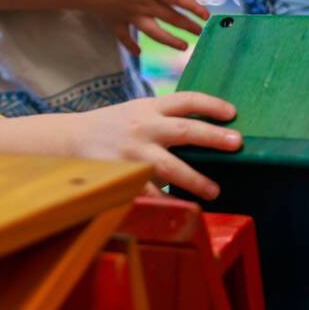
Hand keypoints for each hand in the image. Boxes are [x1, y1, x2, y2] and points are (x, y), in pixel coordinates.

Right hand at [71, 92, 239, 199]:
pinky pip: (148, 191)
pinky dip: (164, 200)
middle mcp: (143, 127)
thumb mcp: (138, 110)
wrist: (71, 139)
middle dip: (212, 137)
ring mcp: (134, 153)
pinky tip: (181, 209)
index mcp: (150, 107)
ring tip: (214, 190)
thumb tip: (207, 126)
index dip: (211, 104)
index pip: (186, 100)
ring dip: (194, 179)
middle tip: (237, 144)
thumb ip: (166, 116)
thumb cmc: (113, 125)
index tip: (233, 113)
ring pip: (169, 167)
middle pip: (184, 130)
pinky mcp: (123, 175)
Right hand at [82, 0, 208, 54]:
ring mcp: (130, 15)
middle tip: (201, 32)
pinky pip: (125, 37)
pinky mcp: (115, 22)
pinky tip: (139, 53)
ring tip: (184, 47)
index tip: (206, 15)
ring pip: (155, 32)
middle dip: (188, 26)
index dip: (194, 7)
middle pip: (171, 18)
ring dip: (170, 41)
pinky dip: (132, 46)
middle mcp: (143, 4)